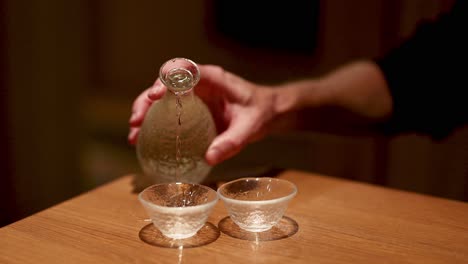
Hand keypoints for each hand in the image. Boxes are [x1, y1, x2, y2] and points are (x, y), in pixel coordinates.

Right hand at [128, 65, 278, 164]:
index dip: (166, 80)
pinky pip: (167, 112)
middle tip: (136, 121)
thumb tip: (208, 157)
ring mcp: (191, 96)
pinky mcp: (189, 110)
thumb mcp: (250, 128)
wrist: (266, 112)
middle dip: (146, 100)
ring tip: (133, 135)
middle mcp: (198, 84)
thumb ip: (232, 141)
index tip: (155, 96)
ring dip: (144, 113)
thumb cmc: (260, 112)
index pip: (184, 70)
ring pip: (161, 98)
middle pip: (164, 83)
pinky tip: (142, 140)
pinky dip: (153, 123)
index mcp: (212, 78)